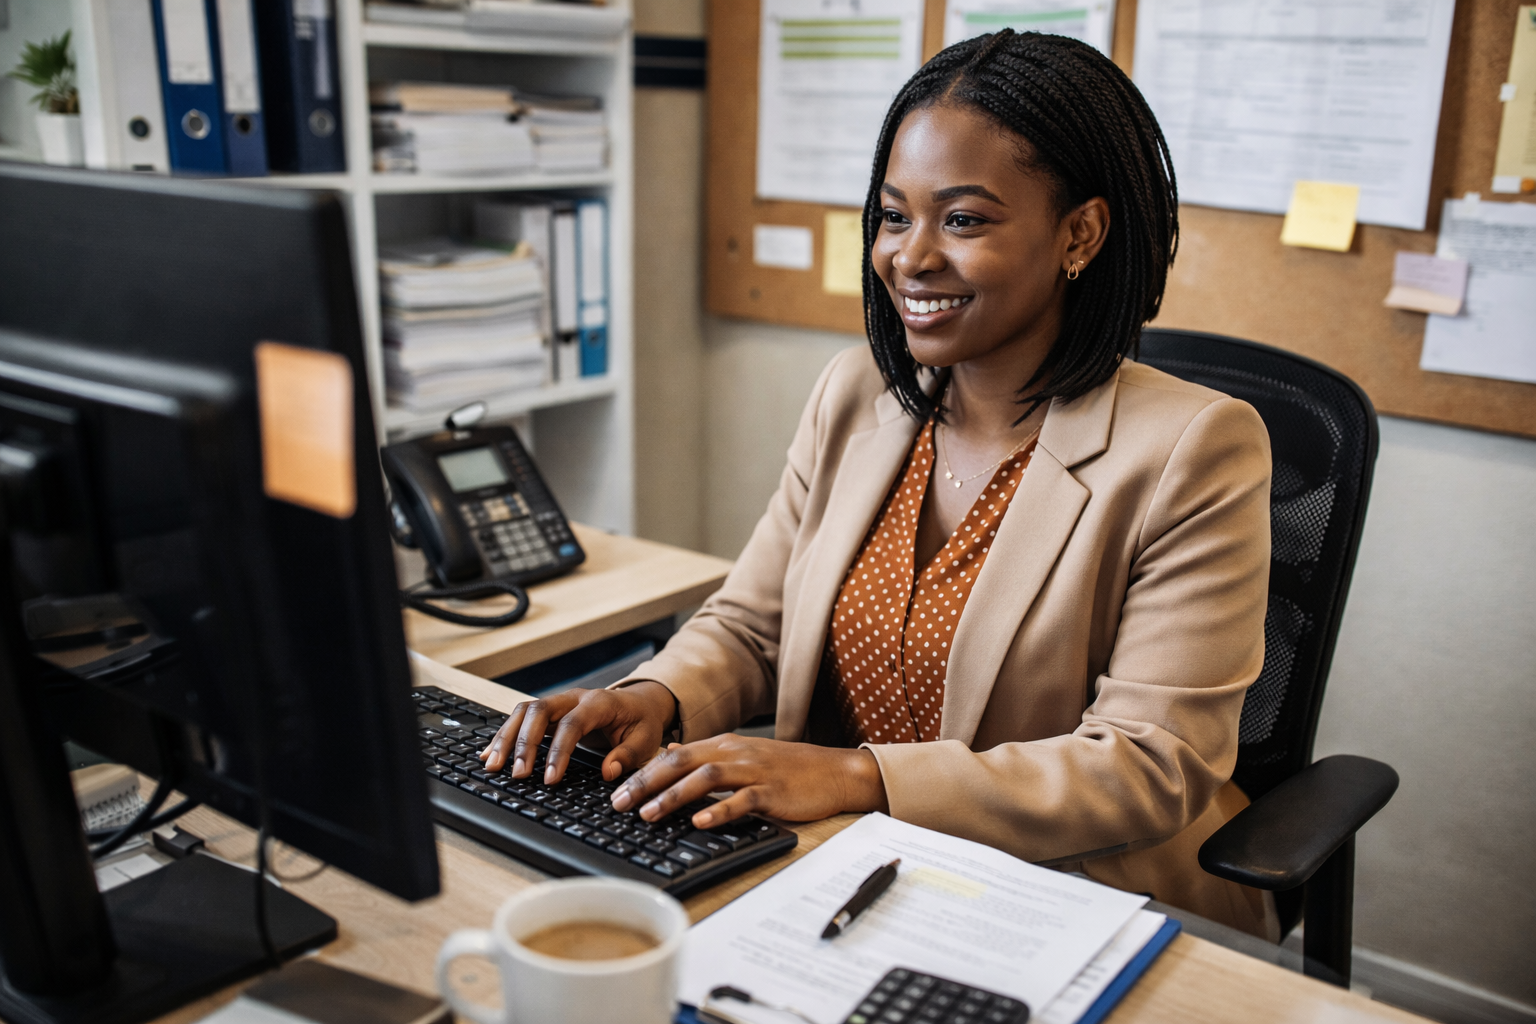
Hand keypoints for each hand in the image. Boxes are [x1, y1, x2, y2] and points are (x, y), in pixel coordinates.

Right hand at [479, 681, 676, 784]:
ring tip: (493, 765)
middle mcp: (574, 697)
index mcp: (600, 702)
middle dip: (524, 743)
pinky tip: (490, 753)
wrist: (640, 702)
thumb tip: (608, 772)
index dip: (558, 751)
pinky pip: (522, 718)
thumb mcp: (646, 739)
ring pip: (525, 712)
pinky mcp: (550, 711)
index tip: (549, 779)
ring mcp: (560, 702)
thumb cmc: (642, 721)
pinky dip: (505, 735)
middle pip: (540, 711)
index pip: (572, 724)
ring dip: (507, 738)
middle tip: (516, 773)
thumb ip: (627, 755)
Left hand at [608, 735, 888, 829]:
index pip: (675, 755)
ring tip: (649, 814)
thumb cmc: (788, 770)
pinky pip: (743, 799)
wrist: (834, 772)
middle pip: (683, 762)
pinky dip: (718, 810)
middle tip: (620, 803)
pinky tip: (699, 822)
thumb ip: (708, 758)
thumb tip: (671, 755)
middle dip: (647, 782)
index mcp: (725, 745)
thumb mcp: (743, 757)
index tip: (618, 791)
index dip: (644, 772)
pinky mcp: (773, 792)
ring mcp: (755, 771)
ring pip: (706, 777)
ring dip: (673, 795)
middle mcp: (736, 753)